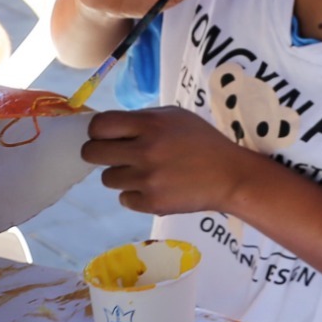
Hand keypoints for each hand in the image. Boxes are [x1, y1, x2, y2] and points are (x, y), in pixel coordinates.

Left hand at [83, 106, 252, 214]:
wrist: (230, 176)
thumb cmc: (202, 141)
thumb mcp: (175, 118)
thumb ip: (142, 120)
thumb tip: (107, 129)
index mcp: (150, 125)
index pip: (99, 125)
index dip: (97, 131)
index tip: (105, 136)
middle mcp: (145, 151)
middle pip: (91, 153)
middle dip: (98, 153)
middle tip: (115, 156)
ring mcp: (147, 180)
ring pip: (107, 179)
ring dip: (121, 175)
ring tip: (144, 172)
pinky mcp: (151, 203)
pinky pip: (124, 199)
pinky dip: (135, 194)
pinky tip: (155, 187)